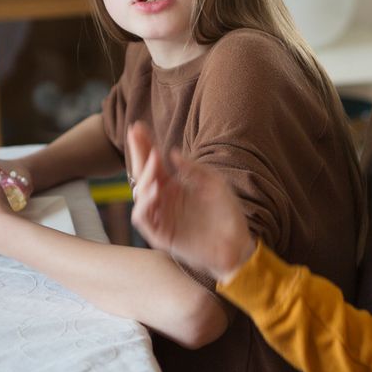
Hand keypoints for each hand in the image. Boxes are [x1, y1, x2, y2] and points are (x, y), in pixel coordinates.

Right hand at [127, 122, 254, 282]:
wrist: (236, 244)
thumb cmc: (227, 214)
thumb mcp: (215, 184)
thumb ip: (195, 169)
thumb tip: (173, 153)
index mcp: (174, 185)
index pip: (154, 162)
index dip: (145, 144)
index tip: (139, 127)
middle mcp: (163, 199)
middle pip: (143, 174)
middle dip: (138, 152)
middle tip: (136, 134)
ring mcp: (161, 217)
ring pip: (140, 195)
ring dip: (144, 176)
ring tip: (154, 161)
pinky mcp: (161, 235)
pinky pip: (143, 218)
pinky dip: (145, 204)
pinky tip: (155, 190)